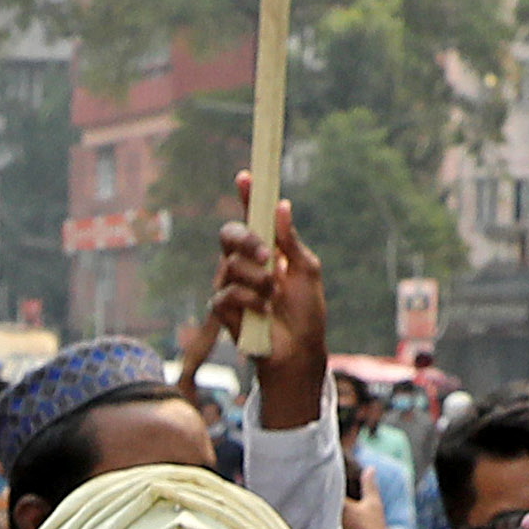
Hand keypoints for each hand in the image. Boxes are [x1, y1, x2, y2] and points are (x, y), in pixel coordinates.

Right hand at [208, 182, 327, 425]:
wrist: (299, 351)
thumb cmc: (306, 311)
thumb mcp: (306, 270)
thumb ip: (291, 241)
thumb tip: (281, 206)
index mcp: (266, 248)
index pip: (252, 216)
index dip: (247, 195)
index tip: (247, 177)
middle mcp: (245, 262)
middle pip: (230, 234)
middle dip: (247, 240)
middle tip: (268, 255)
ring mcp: (231, 284)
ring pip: (231, 265)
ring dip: (259, 281)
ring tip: (274, 297)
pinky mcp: (223, 308)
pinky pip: (228, 293)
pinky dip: (250, 301)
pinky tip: (263, 312)